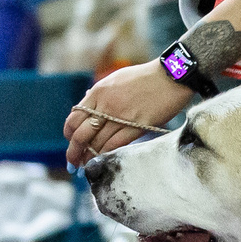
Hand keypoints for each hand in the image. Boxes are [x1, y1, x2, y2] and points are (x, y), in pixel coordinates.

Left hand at [64, 59, 193, 166]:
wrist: (171, 75)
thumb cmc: (146, 77)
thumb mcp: (116, 80)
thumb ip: (101, 95)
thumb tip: (89, 109)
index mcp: (98, 92)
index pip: (73, 118)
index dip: (69, 134)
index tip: (72, 142)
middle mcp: (105, 105)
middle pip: (80, 135)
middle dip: (74, 152)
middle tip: (73, 163)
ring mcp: (120, 117)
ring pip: (96, 143)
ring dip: (89, 157)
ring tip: (87, 166)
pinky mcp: (136, 127)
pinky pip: (114, 145)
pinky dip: (105, 155)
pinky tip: (103, 160)